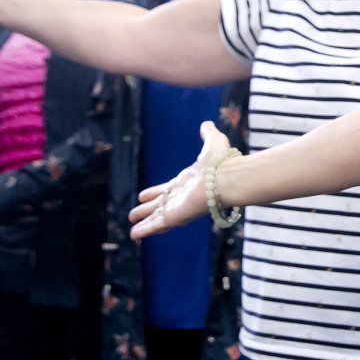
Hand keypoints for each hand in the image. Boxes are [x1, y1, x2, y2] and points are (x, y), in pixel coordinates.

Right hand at [129, 122, 229, 237]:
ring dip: (145, 223)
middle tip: (134, 214)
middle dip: (147, 209)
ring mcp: (178, 208)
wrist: (226, 178)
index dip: (155, 192)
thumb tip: (206, 123)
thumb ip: (208, 133)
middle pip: (160, 205)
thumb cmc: (221, 162)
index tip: (143, 196)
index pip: (167, 189)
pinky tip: (135, 235)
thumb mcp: (213, 142)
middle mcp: (181, 196)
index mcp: (186, 181)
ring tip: (133, 230)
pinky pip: (156, 225)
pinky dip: (145, 230)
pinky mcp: (175, 217)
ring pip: (156, 217)